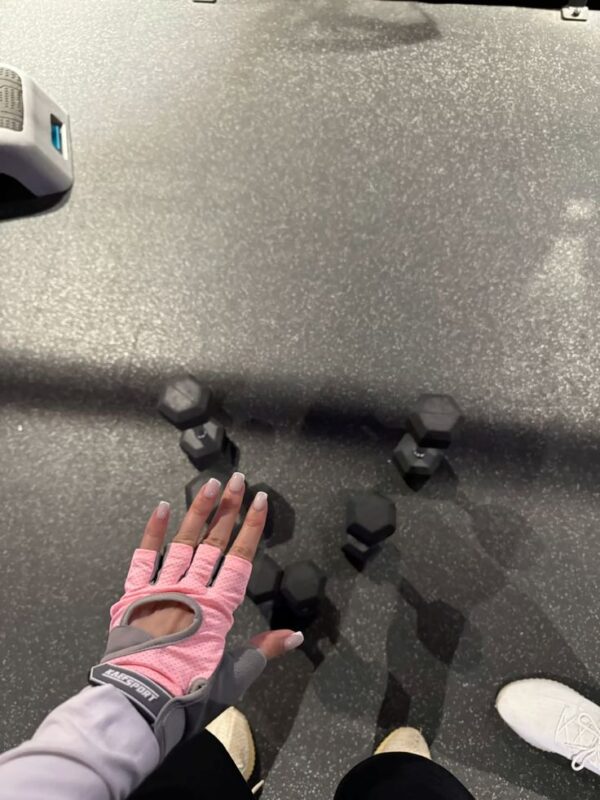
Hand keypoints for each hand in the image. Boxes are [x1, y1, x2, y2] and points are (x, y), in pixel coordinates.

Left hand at [89, 472, 302, 756]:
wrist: (140, 704)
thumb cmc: (189, 692)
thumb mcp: (235, 676)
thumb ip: (265, 650)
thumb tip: (297, 635)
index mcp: (219, 608)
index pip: (240, 558)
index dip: (252, 527)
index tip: (260, 500)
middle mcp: (193, 590)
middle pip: (215, 542)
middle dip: (229, 509)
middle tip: (237, 480)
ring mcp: (162, 589)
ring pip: (184, 542)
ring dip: (198, 512)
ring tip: (209, 484)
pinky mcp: (135, 595)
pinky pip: (143, 558)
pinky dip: (152, 532)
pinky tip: (161, 507)